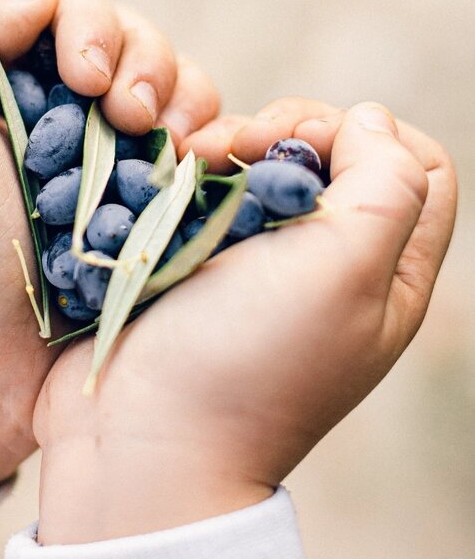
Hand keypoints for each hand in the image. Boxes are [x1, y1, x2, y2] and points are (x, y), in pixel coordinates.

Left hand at [0, 0, 219, 489]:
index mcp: (8, 86)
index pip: (73, 9)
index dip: (94, 27)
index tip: (87, 83)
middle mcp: (64, 117)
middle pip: (136, 42)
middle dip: (145, 62)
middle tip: (130, 118)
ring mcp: (115, 167)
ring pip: (180, 90)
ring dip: (184, 99)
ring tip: (166, 143)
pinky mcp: (154, 214)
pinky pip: (203, 153)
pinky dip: (209, 145)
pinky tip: (194, 168)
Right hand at [34, 98, 456, 542]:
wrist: (140, 437)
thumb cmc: (251, 359)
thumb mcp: (350, 268)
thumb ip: (386, 180)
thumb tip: (367, 121)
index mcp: (387, 274)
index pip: (418, 167)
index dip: (370, 136)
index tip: (308, 152)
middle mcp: (328, 266)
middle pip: (334, 152)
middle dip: (287, 128)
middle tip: (238, 149)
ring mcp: (256, 264)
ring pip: (262, 162)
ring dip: (228, 142)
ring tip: (190, 160)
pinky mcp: (193, 263)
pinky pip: (204, 189)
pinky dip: (187, 169)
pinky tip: (166, 177)